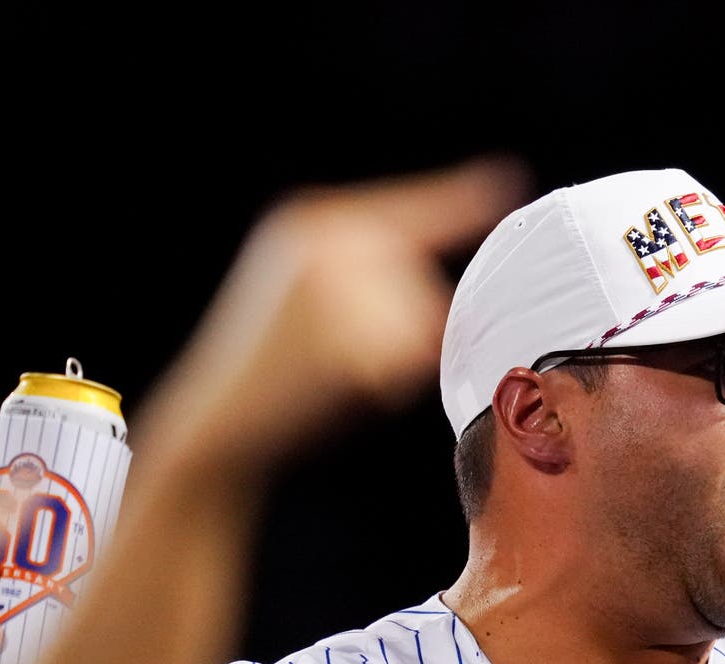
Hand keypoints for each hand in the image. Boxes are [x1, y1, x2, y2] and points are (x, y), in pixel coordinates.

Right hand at [139, 158, 528, 470]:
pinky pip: (411, 360)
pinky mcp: (350, 337)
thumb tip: (435, 283)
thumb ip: (360, 264)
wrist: (217, 423)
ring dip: (397, 359)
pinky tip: (339, 388)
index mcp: (311, 222)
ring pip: (423, 324)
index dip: (459, 199)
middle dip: (402, 328)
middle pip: (423, 284)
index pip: (406, 208)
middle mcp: (327, 243)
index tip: (507, 179)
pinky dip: (390, 385)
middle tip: (332, 359)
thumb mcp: (299, 289)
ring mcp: (338, 288)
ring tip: (331, 373)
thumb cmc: (267, 370)